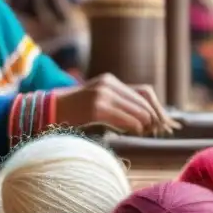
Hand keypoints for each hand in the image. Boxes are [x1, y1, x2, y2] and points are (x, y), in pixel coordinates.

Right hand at [54, 73, 177, 135]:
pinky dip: (135, 126)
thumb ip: (117, 105)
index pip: (145, 92)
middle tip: (160, 130)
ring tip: (146, 132)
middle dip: (156, 116)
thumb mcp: (97, 102)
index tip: (165, 121)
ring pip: (138, 109)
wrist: (47, 111)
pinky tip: (136, 131)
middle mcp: (108, 84)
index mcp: (110, 81)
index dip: (157, 107)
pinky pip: (125, 118)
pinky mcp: (96, 107)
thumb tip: (147, 119)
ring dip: (146, 123)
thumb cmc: (73, 111)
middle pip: (145, 100)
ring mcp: (102, 94)